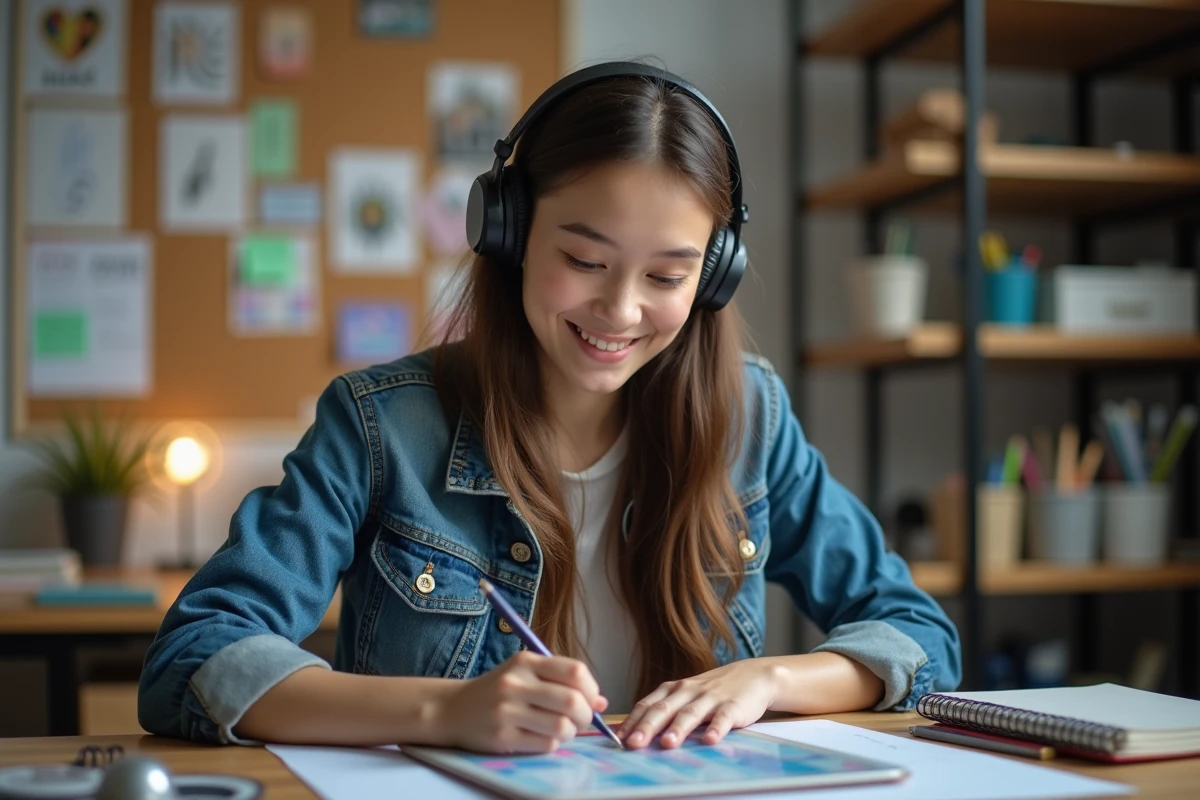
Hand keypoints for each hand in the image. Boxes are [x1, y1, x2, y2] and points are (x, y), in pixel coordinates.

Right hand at [432, 651, 607, 753]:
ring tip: (562, 730)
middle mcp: (516, 683)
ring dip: (570, 732)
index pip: (575, 671)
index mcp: (526, 661)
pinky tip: (543, 737)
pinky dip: (553, 743)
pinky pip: (545, 744)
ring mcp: (507, 711)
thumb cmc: (497, 690)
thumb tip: (601, 703)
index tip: (591, 699)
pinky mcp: (502, 737)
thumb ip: (562, 683)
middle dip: (585, 714)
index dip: (591, 688)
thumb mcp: (526, 675)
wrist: (452, 709)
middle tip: (581, 719)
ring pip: (561, 726)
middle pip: (571, 700)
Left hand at [620, 660, 780, 748]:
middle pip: (664, 709)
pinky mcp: (732, 706)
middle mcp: (688, 691)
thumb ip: (663, 710)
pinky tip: (710, 740)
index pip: (647, 705)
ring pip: (691, 713)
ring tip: (667, 743)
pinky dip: (716, 728)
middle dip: (647, 727)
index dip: (632, 721)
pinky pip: (723, 718)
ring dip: (678, 728)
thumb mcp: (685, 695)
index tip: (618, 738)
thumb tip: (631, 731)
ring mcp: (710, 698)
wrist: (752, 675)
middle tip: (634, 743)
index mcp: (673, 689)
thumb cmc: (712, 691)